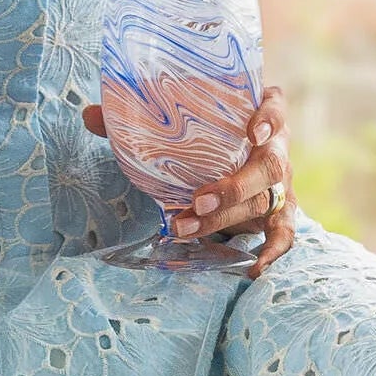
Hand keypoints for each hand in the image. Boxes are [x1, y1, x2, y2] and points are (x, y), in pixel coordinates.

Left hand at [81, 85, 297, 274]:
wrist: (238, 158)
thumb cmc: (206, 135)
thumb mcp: (182, 122)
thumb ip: (138, 118)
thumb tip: (90, 115)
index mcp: (259, 112)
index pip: (276, 107)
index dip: (269, 118)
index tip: (251, 131)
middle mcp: (276, 146)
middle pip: (269, 165)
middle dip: (233, 186)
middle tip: (197, 200)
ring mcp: (281, 181)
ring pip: (265, 200)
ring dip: (226, 217)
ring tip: (185, 228)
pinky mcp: (281, 211)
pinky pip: (285, 233)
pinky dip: (272, 252)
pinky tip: (252, 268)